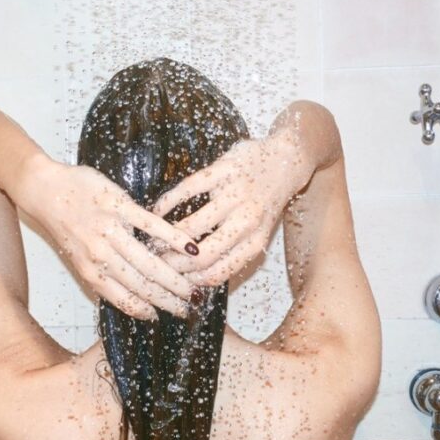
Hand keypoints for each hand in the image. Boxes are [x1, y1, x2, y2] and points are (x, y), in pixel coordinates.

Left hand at [16, 156, 198, 319]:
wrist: (45, 190)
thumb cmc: (64, 224)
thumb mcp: (77, 257)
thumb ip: (102, 275)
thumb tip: (129, 296)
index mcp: (90, 271)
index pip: (124, 299)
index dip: (148, 311)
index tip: (166, 316)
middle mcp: (100, 256)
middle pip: (142, 285)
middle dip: (169, 300)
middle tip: (189, 308)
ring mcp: (111, 230)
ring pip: (149, 262)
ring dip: (175, 278)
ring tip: (194, 287)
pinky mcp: (119, 206)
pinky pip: (151, 226)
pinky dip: (174, 239)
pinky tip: (191, 249)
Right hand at [152, 129, 317, 285]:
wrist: (287, 159)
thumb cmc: (266, 201)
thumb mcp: (257, 231)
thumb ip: (233, 252)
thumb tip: (197, 278)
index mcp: (255, 241)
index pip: (217, 272)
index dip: (189, 280)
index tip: (173, 278)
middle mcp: (247, 221)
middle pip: (202, 254)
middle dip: (172, 262)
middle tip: (156, 260)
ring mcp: (235, 195)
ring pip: (192, 225)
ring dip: (166, 235)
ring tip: (153, 237)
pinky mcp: (224, 169)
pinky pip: (188, 190)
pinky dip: (167, 202)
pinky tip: (157, 210)